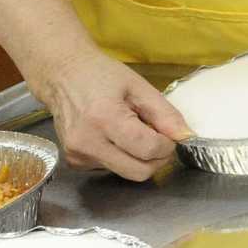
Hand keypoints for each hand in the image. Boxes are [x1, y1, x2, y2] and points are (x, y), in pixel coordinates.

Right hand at [35, 51, 190, 181]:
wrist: (62, 75)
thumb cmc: (101, 75)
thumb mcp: (139, 87)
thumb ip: (165, 114)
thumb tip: (185, 136)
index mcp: (105, 119)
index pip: (148, 149)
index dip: (167, 145)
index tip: (170, 134)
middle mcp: (87, 142)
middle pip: (138, 171)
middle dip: (157, 158)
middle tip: (158, 138)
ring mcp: (78, 155)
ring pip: (126, 172)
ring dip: (139, 157)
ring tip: (132, 130)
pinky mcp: (74, 161)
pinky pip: (111, 168)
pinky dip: (122, 156)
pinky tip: (114, 136)